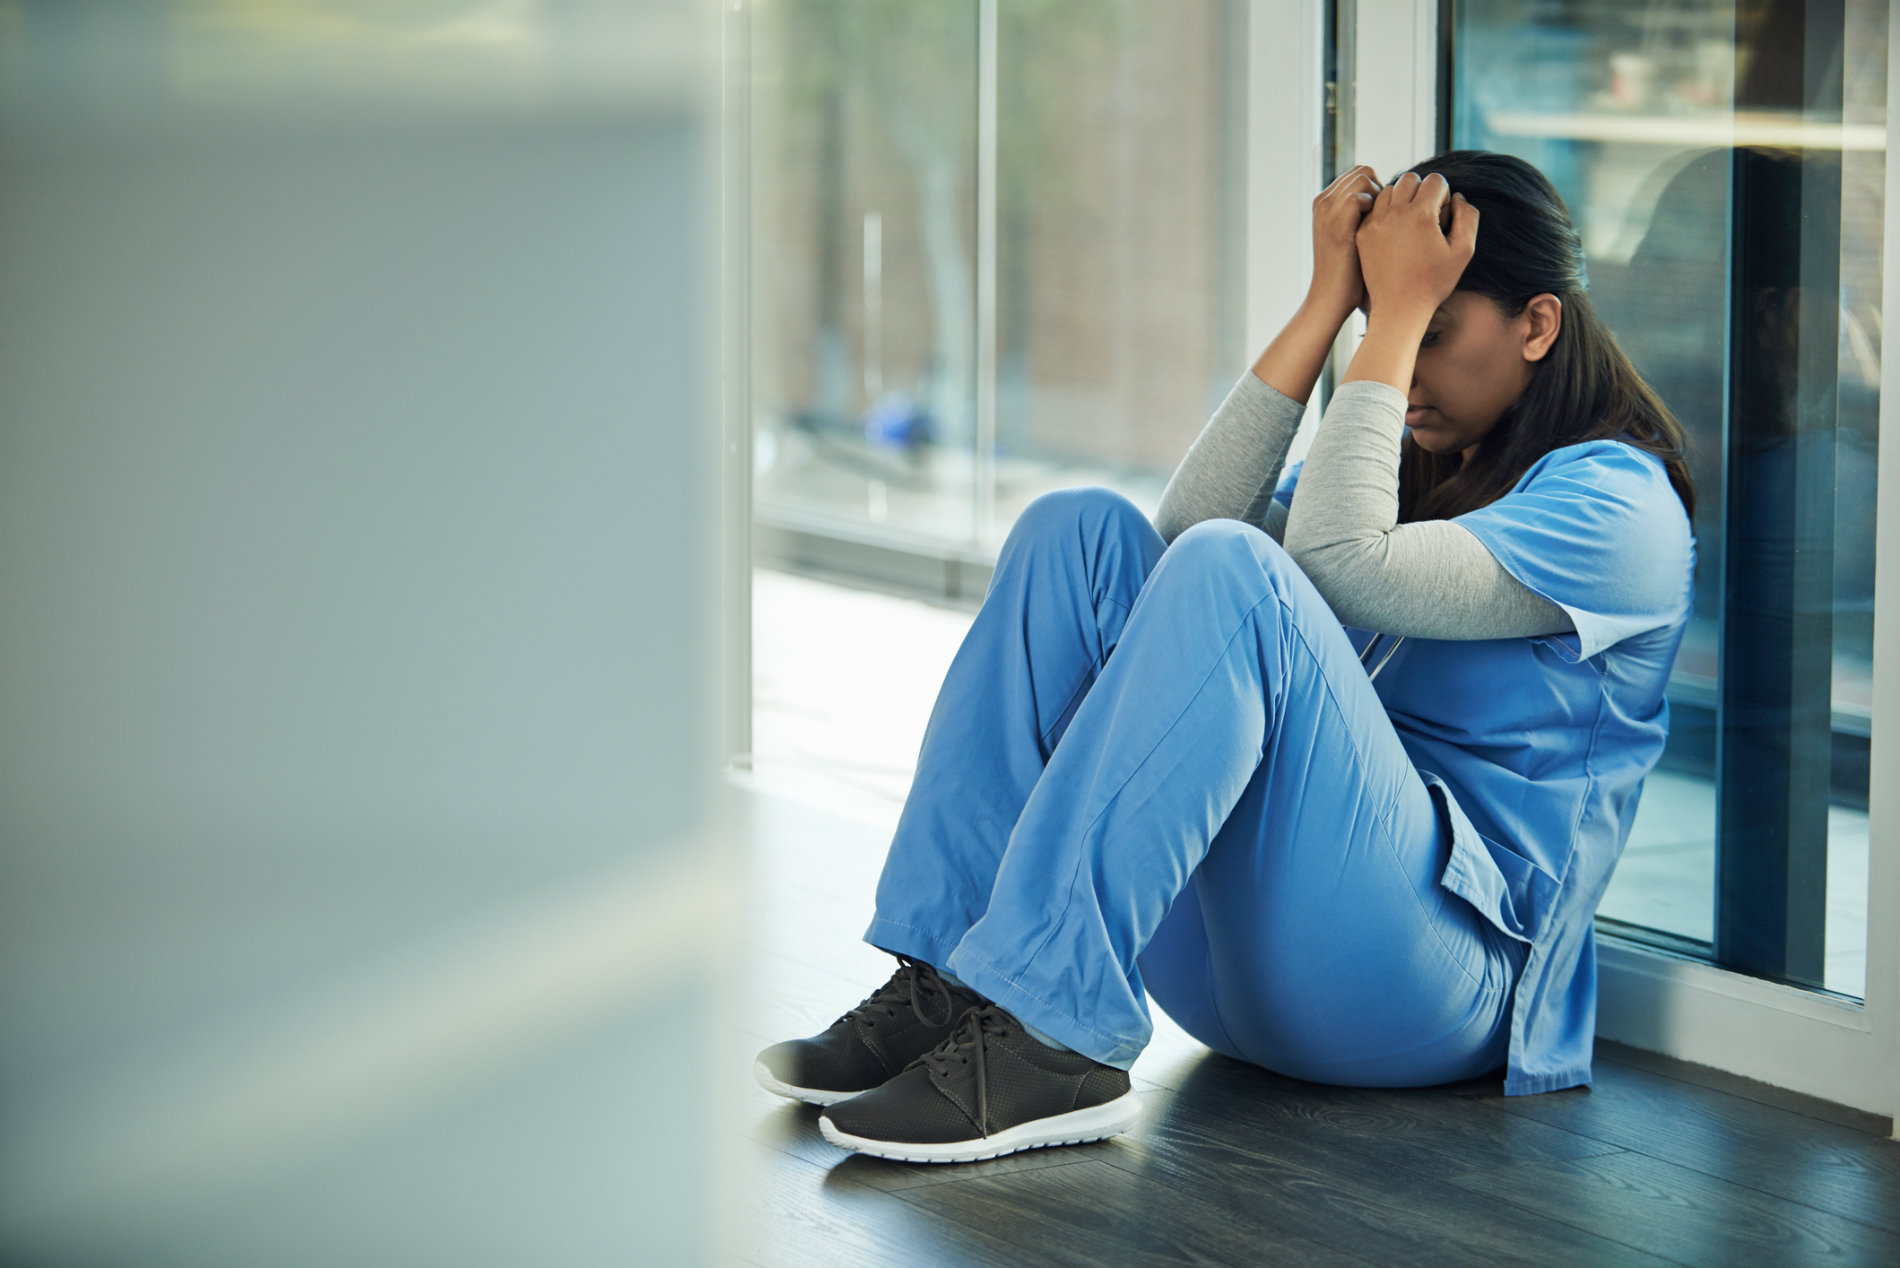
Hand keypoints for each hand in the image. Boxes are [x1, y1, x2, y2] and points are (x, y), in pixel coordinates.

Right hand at [1308, 165, 1381, 315]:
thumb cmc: (1349, 274)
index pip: (1358, 175)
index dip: (1378, 188)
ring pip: (1364, 178)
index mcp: (1325, 203)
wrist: (1331, 298)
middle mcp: (1324, 201)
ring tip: (1391, 221)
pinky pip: (1363, 195)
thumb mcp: (1353, 237)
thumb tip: (1390, 202)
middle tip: (1393, 216)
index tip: (1389, 212)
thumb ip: (1364, 216)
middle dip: (1382, 188)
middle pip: (1362, 172)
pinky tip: (1386, 228)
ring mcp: (1328, 210)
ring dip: (1383, 196)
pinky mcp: (1338, 221)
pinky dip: (1378, 206)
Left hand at [1353, 171, 1476, 322]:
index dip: (1444, 194)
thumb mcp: (1463, 251)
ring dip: (1401, 198)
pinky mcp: (1362, 233)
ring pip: (1389, 190)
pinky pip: (1373, 208)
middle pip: (1410, 179)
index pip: (1435, 180)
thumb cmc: (1434, 282)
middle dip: (1422, 191)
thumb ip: (1467, 217)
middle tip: (1427, 215)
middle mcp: (1394, 213)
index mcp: (1421, 214)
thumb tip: (1457, 197)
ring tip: (1409, 222)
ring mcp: (1375, 222)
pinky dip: (1385, 212)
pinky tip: (1394, 231)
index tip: (1442, 215)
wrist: (1398, 308)